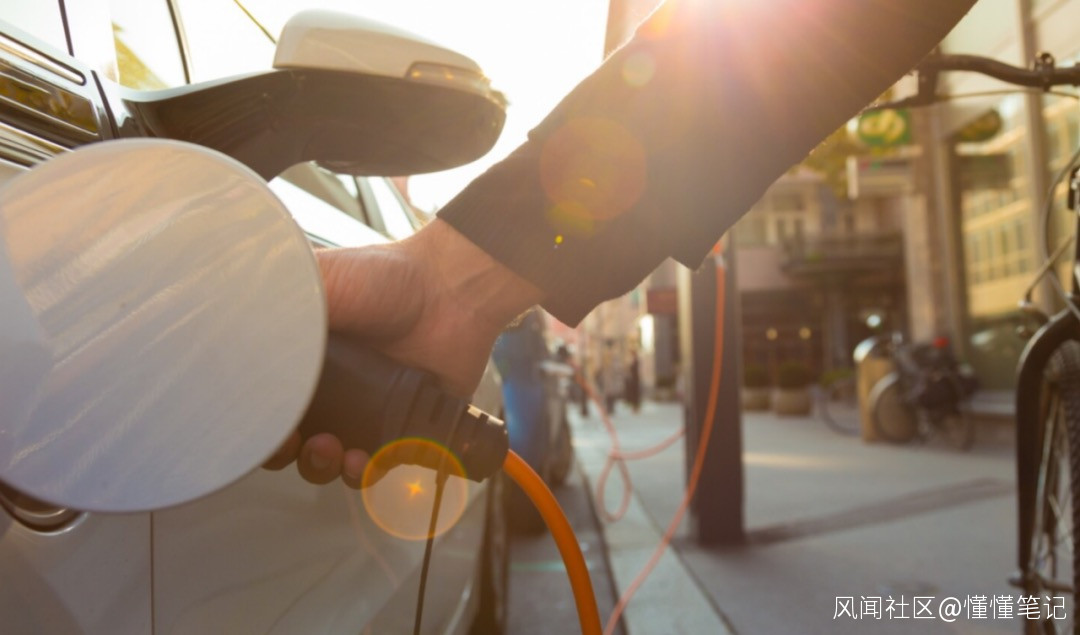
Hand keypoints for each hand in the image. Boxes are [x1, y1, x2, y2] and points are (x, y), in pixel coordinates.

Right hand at [262, 219, 543, 486]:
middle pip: (288, 441)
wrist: (449, 291)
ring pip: (327, 461)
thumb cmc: (387, 276)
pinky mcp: (402, 429)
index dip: (252, 424)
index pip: (261, 404)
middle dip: (284, 453)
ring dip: (322, 466)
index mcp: (299, 358)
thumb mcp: (317, 281)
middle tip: (294, 442)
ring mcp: (365, 412)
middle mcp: (328, 389)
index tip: (252, 430)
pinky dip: (366, 471)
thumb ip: (273, 309)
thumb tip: (226, 332)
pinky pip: (376, 467)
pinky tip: (365, 458)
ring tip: (334, 449)